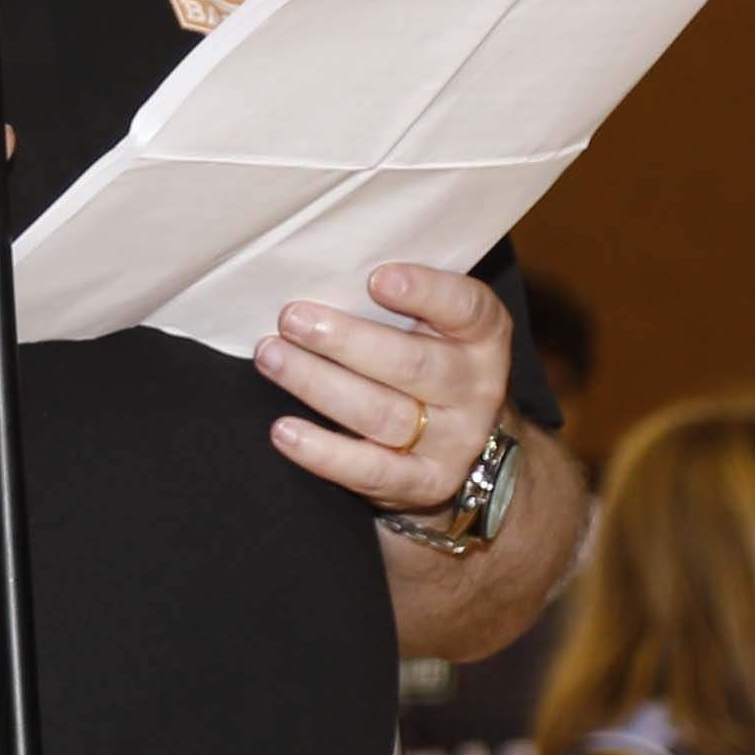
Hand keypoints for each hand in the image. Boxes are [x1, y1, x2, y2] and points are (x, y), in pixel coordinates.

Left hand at [259, 264, 518, 516]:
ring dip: (318, 385)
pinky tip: (284, 431)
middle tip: (291, 318)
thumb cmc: (427, 365)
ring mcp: (454, 441)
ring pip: (382, 414)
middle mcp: (476, 388)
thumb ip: (399, 303)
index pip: (467, 308)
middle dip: (346, 341)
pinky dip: (323, 452)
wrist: (471, 451)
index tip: (376, 278)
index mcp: (482, 338)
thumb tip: (320, 269)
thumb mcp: (433, 328)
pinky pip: (370, 471)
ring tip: (271, 357)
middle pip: (412, 364)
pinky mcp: (425, 484)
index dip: (426, 292)